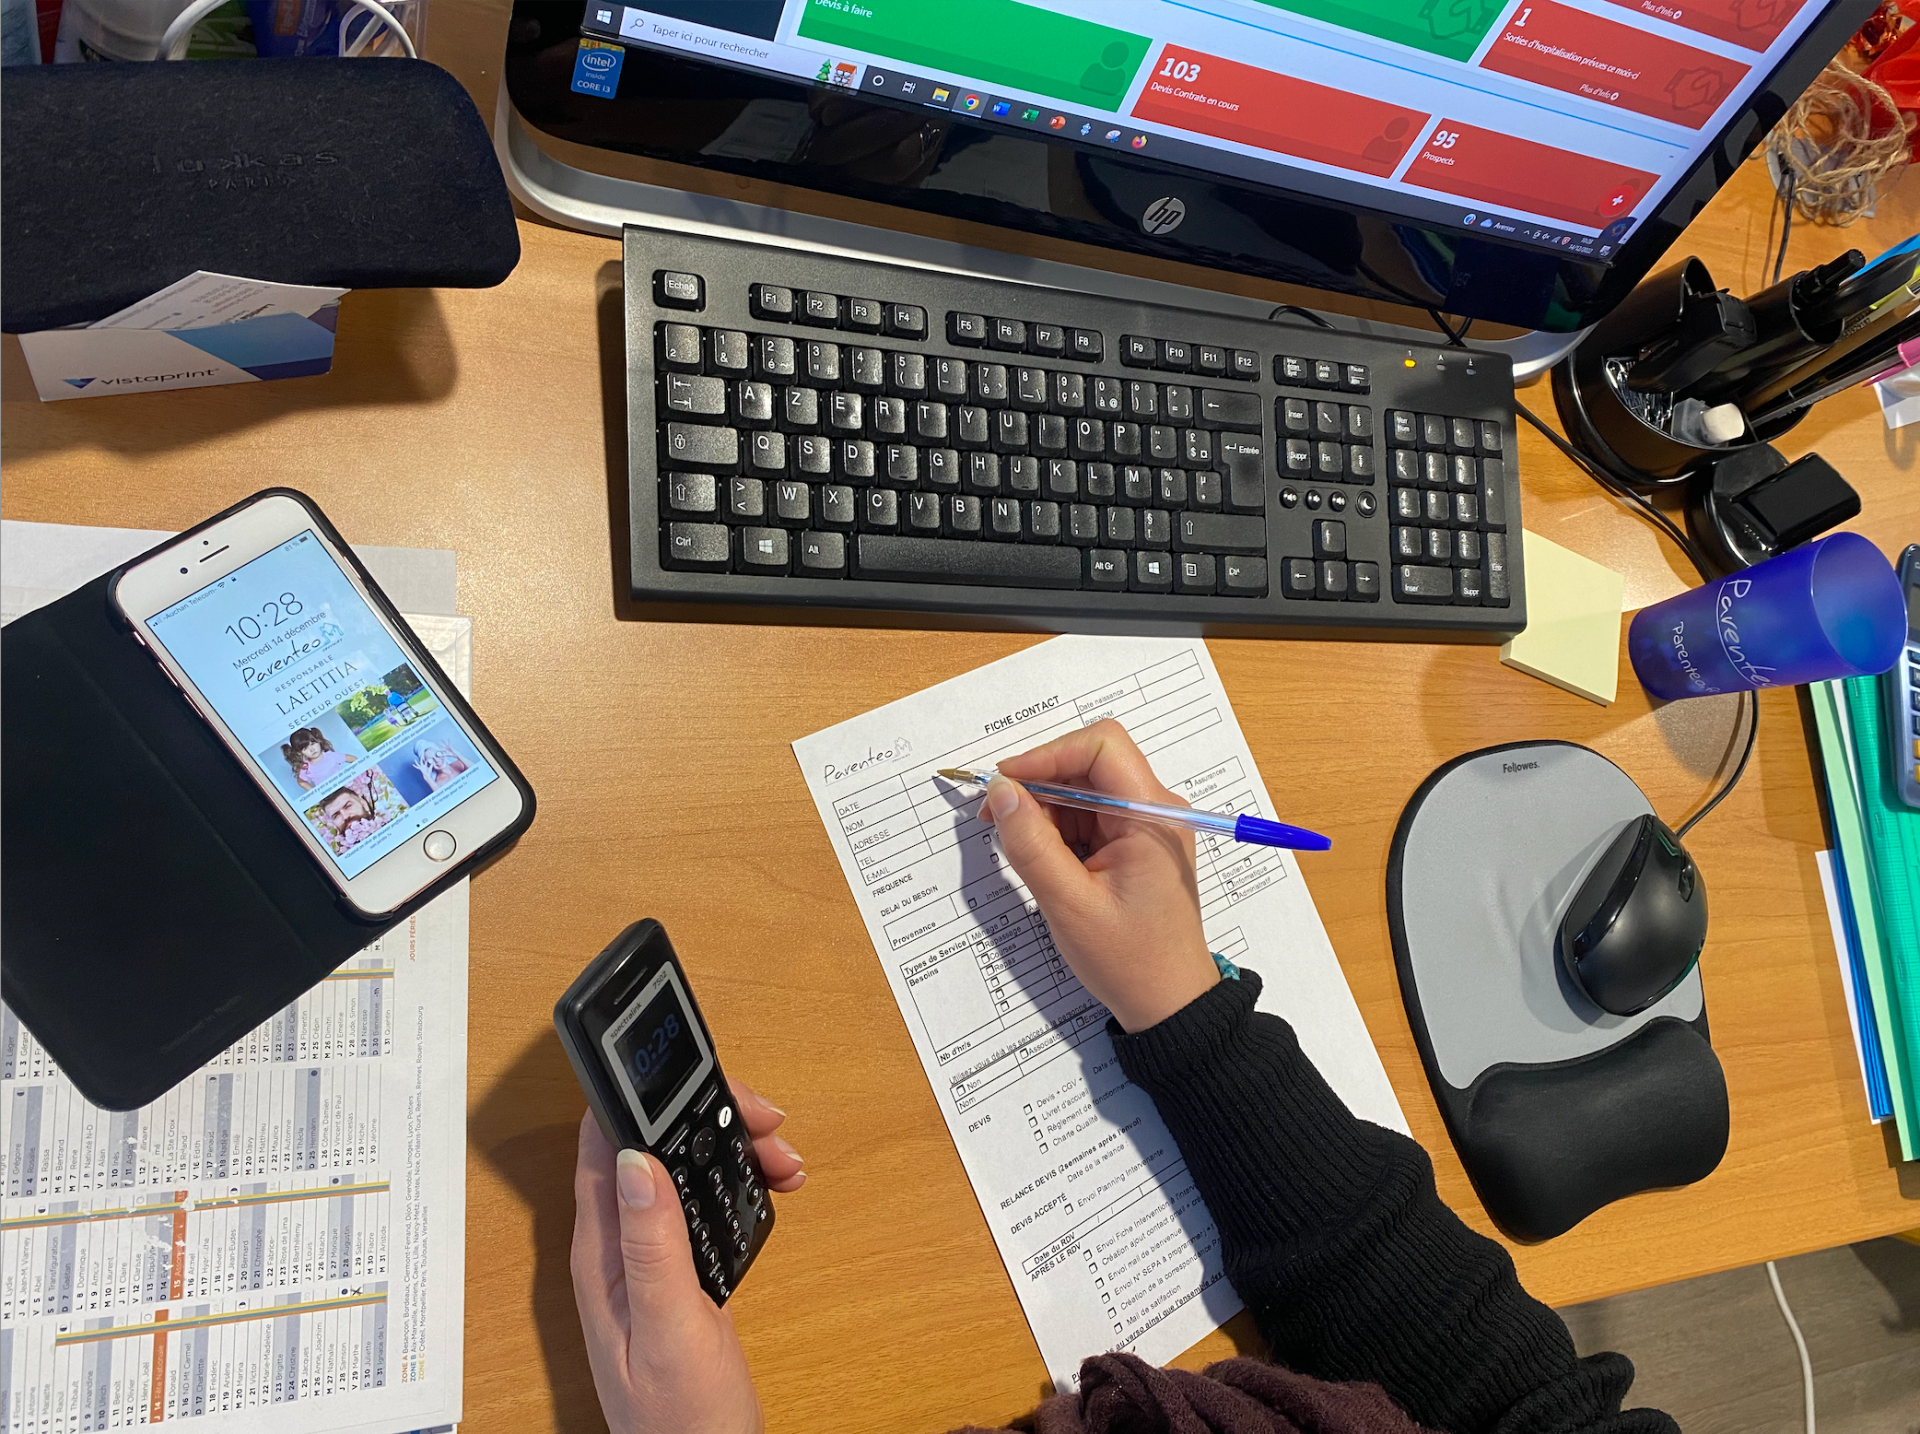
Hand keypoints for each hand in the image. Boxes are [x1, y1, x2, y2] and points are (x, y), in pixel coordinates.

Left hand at [571, 1079, 805, 1433]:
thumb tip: (638, 1159)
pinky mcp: (678, 1270)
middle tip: (767, 1122)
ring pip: (680, 1167)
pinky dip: (738, 1180)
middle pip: (649, 1144)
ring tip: (781, 1156)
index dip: (651, 1102)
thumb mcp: (670, 1325)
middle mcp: (618, 1247)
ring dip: (730, 1145)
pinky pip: (700, 1199)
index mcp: (601, 1254)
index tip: (708, 1087)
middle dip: (707, 1115)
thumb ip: (652, 1243)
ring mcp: (648, 1256)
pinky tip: (770, 1183)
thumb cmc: (681, 1421)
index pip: (607, 1143)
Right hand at [983, 719, 1217, 1032]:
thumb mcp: (1069, 903)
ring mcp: (1145, 826)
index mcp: (1151, 816)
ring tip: (1024, 855)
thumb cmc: (1129, 960)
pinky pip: (1089, 817)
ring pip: (1083, 791)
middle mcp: (1154, 810)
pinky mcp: (1134, 843)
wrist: (1169, 1004)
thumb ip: (1031, 844)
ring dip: (1046, 813)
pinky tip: (1046, 865)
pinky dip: (1059, 832)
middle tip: (997, 820)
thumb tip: (1001, 792)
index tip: (1006, 783)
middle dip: (1039, 786)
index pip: (1102, 746)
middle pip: (1089, 765)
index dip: (1048, 754)